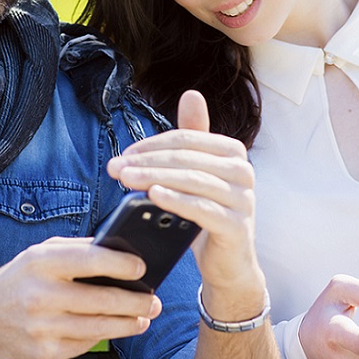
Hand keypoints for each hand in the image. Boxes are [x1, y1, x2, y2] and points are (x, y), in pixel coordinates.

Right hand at [0, 237, 161, 358]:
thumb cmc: (17, 280)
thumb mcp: (40, 254)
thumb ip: (77, 250)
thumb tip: (120, 251)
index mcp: (42, 263)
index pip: (91, 259)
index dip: (122, 263)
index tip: (142, 268)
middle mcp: (41, 294)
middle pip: (102, 299)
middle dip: (135, 301)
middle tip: (154, 301)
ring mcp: (42, 327)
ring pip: (99, 327)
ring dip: (128, 324)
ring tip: (143, 317)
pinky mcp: (43, 353)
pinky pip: (84, 344)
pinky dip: (102, 336)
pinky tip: (114, 329)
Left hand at [107, 90, 265, 317]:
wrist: (228, 265)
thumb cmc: (208, 214)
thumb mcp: (198, 174)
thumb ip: (194, 137)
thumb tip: (191, 94)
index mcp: (233, 152)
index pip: (186, 139)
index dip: (151, 145)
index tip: (122, 156)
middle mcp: (243, 171)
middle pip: (186, 158)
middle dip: (146, 161)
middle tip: (115, 168)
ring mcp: (244, 199)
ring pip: (192, 180)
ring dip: (154, 178)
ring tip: (126, 180)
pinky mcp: (238, 226)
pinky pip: (203, 208)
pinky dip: (176, 200)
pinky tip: (153, 195)